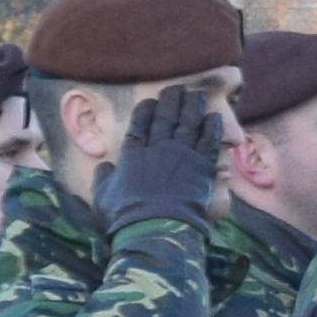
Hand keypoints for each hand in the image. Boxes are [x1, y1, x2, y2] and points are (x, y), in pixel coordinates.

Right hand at [104, 83, 227, 228]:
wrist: (155, 228)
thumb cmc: (124, 215)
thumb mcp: (103, 195)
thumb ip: (103, 177)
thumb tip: (104, 166)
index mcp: (133, 153)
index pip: (140, 124)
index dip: (146, 111)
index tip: (151, 101)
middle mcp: (158, 148)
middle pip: (166, 118)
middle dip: (171, 101)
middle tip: (177, 89)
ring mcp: (181, 155)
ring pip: (189, 124)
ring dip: (193, 107)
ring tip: (197, 95)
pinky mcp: (202, 166)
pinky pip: (209, 141)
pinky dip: (212, 127)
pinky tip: (214, 117)